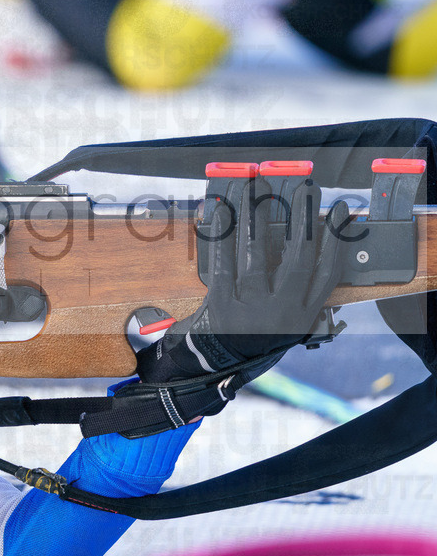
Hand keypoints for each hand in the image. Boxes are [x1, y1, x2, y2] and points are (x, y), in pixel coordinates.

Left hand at [138, 175, 348, 390]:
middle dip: (303, 218)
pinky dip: (223, 234)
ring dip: (258, 215)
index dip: (337, 240)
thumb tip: (316, 247)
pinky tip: (225, 210)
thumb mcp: (285, 327)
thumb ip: (300, 296)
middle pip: (298, 257)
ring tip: (259, 187)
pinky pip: (223, 261)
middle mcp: (281, 312)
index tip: (342, 211)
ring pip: (257, 253)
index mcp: (301, 316)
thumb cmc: (250, 339)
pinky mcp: (220, 305)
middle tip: (305, 188)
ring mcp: (251, 308)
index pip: (328, 274)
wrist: (213, 368)